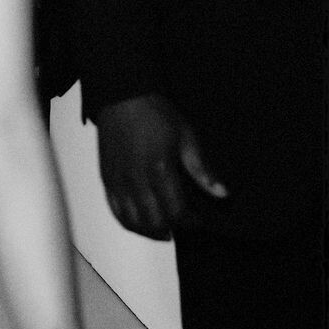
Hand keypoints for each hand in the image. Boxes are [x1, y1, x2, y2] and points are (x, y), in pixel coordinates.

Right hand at [94, 94, 226, 239]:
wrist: (122, 97)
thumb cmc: (154, 113)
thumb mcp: (186, 137)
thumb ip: (202, 170)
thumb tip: (221, 193)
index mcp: (159, 169)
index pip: (176, 211)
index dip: (190, 221)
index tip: (199, 220)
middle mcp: (136, 179)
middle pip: (154, 221)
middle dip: (171, 227)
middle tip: (183, 223)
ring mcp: (118, 180)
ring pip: (132, 221)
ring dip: (149, 230)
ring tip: (163, 229)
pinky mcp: (106, 178)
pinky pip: (115, 210)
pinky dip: (128, 222)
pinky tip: (140, 222)